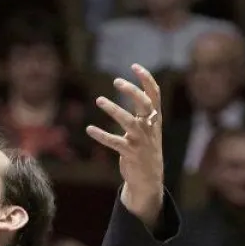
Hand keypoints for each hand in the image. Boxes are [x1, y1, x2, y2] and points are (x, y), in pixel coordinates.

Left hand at [88, 64, 164, 226]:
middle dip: (132, 91)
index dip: (146, 79)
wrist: (149, 179)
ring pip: (129, 121)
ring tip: (99, 100)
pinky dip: (101, 135)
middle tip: (116, 81)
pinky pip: (114, 142)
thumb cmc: (145, 149)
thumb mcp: (149, 128)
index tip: (134, 66)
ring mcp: (141, 141)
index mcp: (154, 119)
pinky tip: (89, 129)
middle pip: (145, 104)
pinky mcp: (130, 153)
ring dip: (114, 109)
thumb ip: (143, 112)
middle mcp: (150, 127)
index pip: (155, 94)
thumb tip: (135, 90)